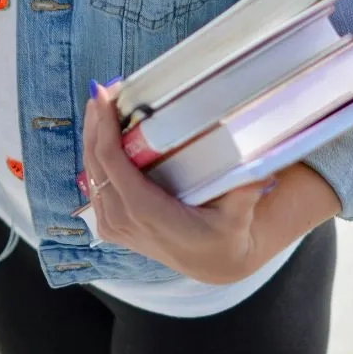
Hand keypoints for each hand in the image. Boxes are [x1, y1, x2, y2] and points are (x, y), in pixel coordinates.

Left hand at [82, 82, 274, 284]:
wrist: (215, 263)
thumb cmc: (226, 235)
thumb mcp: (238, 215)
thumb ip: (245, 191)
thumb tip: (262, 166)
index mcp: (146, 212)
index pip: (112, 164)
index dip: (104, 128)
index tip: (104, 97)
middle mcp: (123, 220)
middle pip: (95, 163)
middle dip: (95, 123)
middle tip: (102, 90)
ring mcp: (114, 225)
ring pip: (90, 173)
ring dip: (92, 137)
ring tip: (100, 104)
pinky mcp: (112, 225)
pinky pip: (95, 185)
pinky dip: (95, 156)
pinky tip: (100, 133)